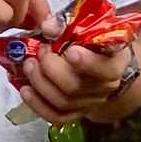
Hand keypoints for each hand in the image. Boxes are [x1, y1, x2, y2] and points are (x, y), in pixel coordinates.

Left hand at [14, 36, 140, 125]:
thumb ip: (68, 25)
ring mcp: (90, 102)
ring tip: (28, 65)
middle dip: (51, 69)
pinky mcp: (75, 113)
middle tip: (40, 53)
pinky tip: (25, 90)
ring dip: (40, 83)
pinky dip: (37, 105)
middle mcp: (105, 87)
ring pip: (63, 102)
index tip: (71, 51)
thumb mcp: (89, 28)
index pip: (105, 69)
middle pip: (75, 87)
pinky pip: (56, 117)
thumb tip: (47, 26)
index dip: (87, 62)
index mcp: (115, 63)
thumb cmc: (94, 42)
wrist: (102, 63)